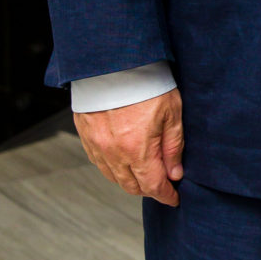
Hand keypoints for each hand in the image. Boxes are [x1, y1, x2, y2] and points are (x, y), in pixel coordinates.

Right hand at [73, 90, 184, 205]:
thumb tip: (174, 174)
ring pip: (113, 177)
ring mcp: (96, 145)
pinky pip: (98, 162)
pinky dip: (112, 167)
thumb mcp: (171, 113)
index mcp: (137, 150)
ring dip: (129, 180)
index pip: (153, 186)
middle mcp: (113, 152)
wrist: (113, 61)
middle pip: (131, 186)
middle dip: (148, 189)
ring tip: (143, 173)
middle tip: (161, 185)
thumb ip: (173, 147)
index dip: (166, 195)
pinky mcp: (85, 135)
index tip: (173, 198)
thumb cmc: (145, 83)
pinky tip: (122, 160)